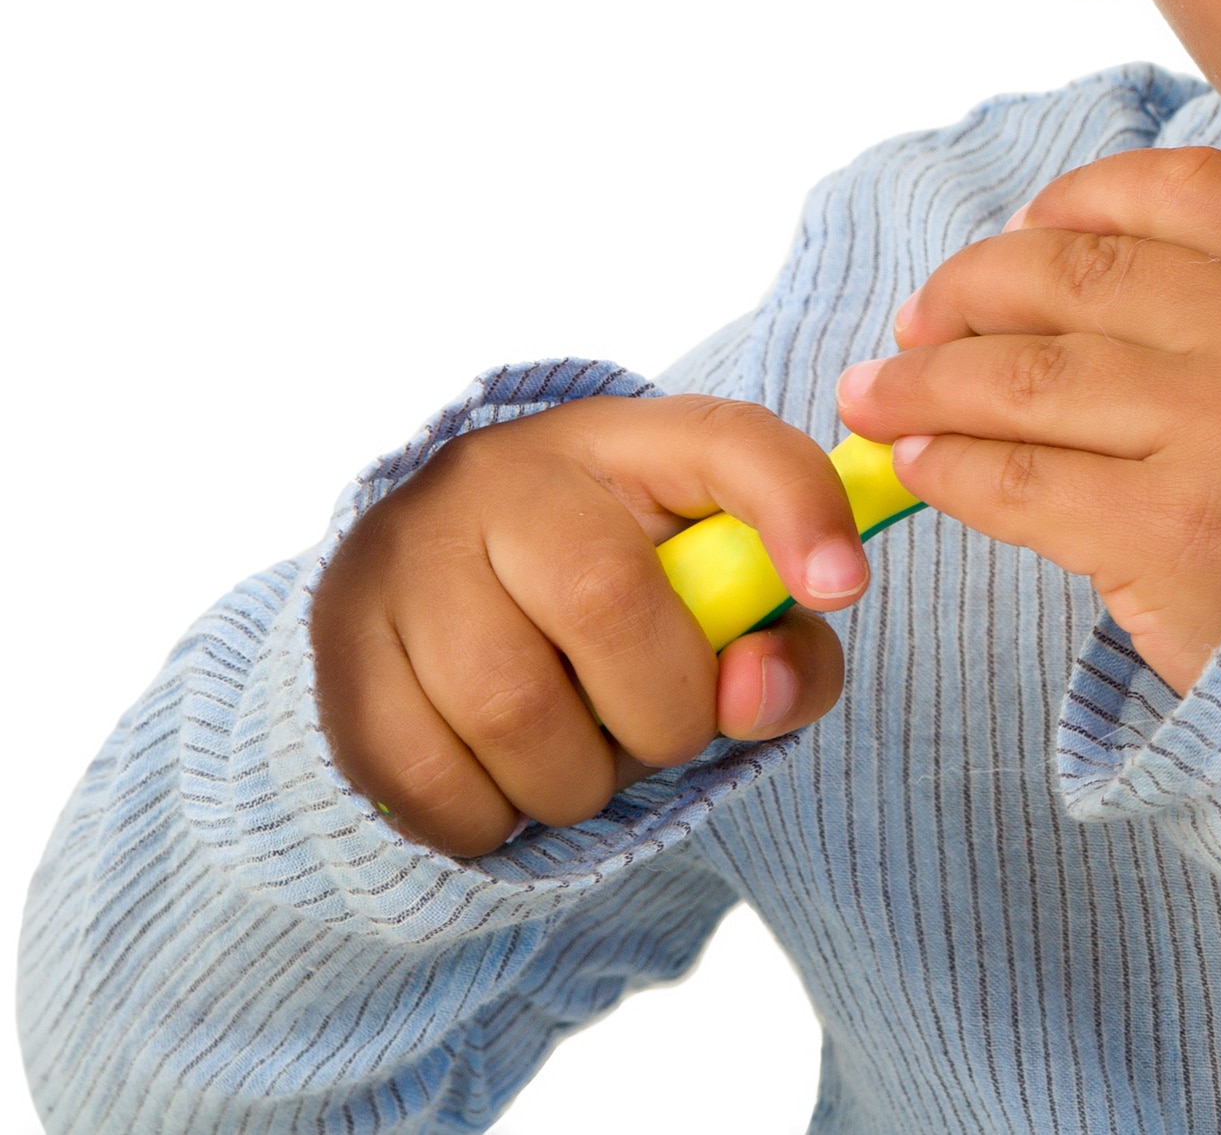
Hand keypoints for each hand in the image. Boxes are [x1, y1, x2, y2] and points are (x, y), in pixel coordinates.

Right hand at [312, 394, 868, 856]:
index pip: (729, 443)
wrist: (441, 604)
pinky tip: (505, 782)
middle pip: (608, 599)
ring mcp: (408, 551)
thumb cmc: (617, 610)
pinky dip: (491, 816)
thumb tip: (753, 691)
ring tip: (580, 755)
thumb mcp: (718, 613)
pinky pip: (428, 775)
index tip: (842, 588)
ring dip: (575, 779)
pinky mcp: (340, 646)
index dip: (797, 509)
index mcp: (629, 443)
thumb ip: (785, 655)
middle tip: (662, 731)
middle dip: (663, 710)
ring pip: (510, 706)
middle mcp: (508, 472)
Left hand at [838, 146, 1220, 692]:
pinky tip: (918, 466)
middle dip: (968, 292)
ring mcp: (1219, 434)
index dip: (1080, 200)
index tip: (1024, 227)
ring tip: (876, 395)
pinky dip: (949, 464)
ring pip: (1024, 374)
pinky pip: (1018, 480)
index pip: (1181, 193)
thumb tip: (1080, 288)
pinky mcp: (1168, 535)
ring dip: (926, 381)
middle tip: (916, 322)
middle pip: (1074, 275)